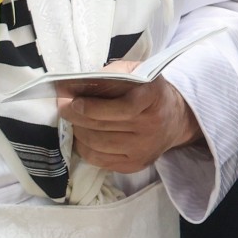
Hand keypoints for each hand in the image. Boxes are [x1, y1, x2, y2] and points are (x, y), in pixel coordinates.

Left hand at [58, 65, 200, 173]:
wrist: (175, 118)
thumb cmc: (148, 90)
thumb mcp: (137, 72)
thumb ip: (112, 75)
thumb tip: (78, 85)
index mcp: (153, 98)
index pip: (121, 108)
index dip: (92, 106)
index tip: (73, 101)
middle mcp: (151, 126)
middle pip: (102, 127)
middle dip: (75, 117)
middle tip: (62, 108)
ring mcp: (143, 149)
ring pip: (97, 145)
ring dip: (78, 132)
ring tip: (72, 121)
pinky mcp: (134, 165)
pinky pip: (99, 160)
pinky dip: (84, 148)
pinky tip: (81, 137)